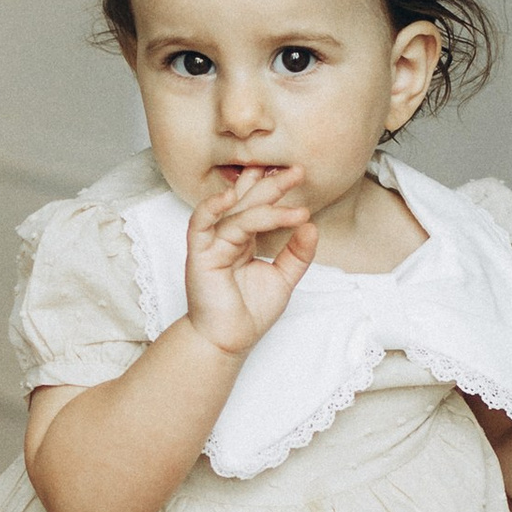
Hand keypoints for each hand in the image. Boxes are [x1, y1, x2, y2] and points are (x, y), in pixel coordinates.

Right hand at [185, 166, 318, 358]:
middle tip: (297, 171)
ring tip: (286, 189)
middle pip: (249, 202)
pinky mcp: (199, 255)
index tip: (299, 173)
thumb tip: (312, 226)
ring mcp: (212, 244)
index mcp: (243, 238)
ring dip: (262, 202)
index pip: (257, 204)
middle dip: (273, 184)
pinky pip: (201, 224)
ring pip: (236, 214)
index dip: (275, 186)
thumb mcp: (283, 278)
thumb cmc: (250, 312)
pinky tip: (232, 195)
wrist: (230, 340)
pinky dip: (213, 207)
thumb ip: (297, 253)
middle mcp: (226, 236)